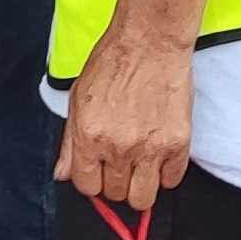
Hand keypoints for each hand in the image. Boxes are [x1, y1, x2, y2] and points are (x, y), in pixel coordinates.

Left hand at [54, 18, 192, 214]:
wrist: (151, 41)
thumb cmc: (113, 62)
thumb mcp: (78, 98)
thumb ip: (69, 141)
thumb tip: (63, 173)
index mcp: (89, 135)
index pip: (86, 186)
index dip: (91, 179)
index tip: (98, 170)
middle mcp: (118, 147)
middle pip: (115, 193)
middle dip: (114, 181)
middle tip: (120, 161)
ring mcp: (150, 148)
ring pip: (143, 198)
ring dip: (139, 186)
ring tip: (140, 165)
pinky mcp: (178, 144)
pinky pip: (172, 181)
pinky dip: (166, 173)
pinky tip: (160, 154)